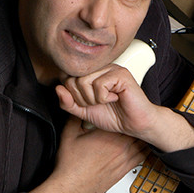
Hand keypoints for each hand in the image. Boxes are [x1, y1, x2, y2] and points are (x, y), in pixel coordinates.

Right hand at [29, 116, 147, 192]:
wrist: (71, 186)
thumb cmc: (71, 165)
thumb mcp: (70, 134)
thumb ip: (76, 118)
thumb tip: (78, 106)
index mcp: (109, 136)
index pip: (127, 120)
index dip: (129, 114)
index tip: (130, 111)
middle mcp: (119, 148)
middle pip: (138, 132)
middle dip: (138, 126)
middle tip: (140, 119)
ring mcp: (123, 161)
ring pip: (142, 146)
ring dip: (143, 139)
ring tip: (145, 132)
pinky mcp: (123, 172)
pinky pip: (140, 160)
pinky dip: (144, 153)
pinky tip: (144, 149)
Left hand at [56, 64, 193, 152]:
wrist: (136, 124)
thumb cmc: (114, 116)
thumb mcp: (84, 112)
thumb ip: (68, 103)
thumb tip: (57, 89)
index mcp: (91, 74)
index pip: (67, 79)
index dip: (73, 96)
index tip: (88, 103)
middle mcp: (100, 68)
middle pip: (73, 80)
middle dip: (83, 99)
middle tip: (99, 103)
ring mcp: (110, 69)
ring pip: (84, 82)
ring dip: (93, 99)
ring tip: (107, 101)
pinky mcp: (120, 74)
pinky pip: (99, 84)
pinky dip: (104, 97)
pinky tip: (115, 98)